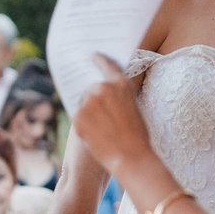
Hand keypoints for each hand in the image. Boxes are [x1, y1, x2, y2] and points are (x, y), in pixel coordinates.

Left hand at [73, 55, 154, 175]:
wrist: (131, 157)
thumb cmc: (137, 135)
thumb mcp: (134, 106)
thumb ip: (119, 93)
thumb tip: (104, 86)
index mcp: (120, 83)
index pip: (105, 64)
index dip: (98, 59)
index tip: (92, 56)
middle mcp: (103, 88)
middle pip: (91, 86)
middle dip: (93, 96)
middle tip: (100, 110)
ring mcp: (88, 102)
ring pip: (83, 101)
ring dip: (88, 110)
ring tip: (101, 127)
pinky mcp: (77, 117)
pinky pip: (77, 115)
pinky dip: (83, 123)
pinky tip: (95, 134)